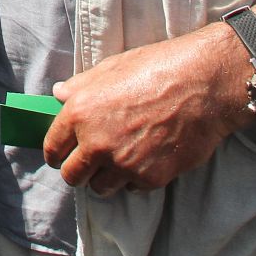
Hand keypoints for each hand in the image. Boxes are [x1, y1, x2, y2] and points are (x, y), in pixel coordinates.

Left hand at [45, 25, 249, 194]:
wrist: (203, 84)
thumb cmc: (157, 68)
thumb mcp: (112, 68)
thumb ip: (81, 86)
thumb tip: (59, 95)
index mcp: (81, 113)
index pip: (53, 148)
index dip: (55, 153)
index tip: (60, 156)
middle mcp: (97, 143)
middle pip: (72, 176)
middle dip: (77, 171)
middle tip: (88, 163)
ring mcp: (124, 164)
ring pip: (100, 188)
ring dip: (105, 178)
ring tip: (118, 161)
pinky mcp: (150, 178)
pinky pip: (132, 187)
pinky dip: (134, 178)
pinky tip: (145, 158)